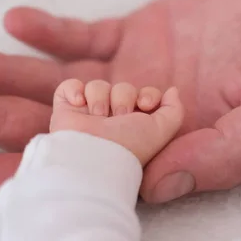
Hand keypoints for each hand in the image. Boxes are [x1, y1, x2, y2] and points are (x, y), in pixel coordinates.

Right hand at [50, 80, 182, 165]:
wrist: (94, 156)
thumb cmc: (130, 146)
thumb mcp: (162, 129)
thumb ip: (174, 110)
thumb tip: (172, 91)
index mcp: (134, 124)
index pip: (144, 96)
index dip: (148, 95)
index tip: (145, 105)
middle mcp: (111, 119)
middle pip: (123, 88)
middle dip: (123, 98)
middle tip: (119, 118)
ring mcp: (87, 114)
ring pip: (98, 85)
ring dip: (101, 98)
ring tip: (98, 118)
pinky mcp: (66, 111)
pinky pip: (69, 86)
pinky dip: (75, 90)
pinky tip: (79, 104)